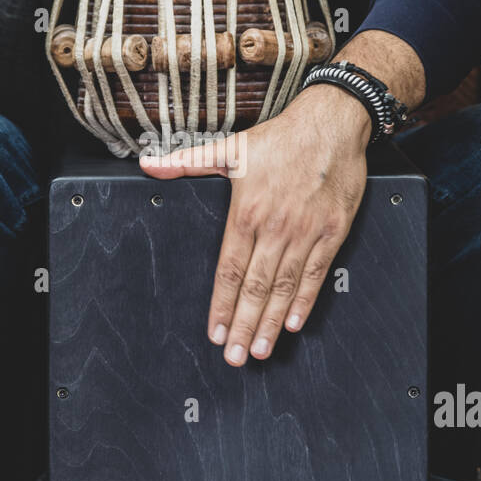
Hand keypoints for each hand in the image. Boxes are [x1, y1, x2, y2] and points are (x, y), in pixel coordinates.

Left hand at [138, 86, 370, 364]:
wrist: (332, 124)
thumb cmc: (281, 137)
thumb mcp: (230, 148)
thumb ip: (186, 161)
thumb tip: (148, 165)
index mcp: (246, 212)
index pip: (229, 270)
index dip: (222, 305)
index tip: (216, 333)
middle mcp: (275, 227)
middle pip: (255, 287)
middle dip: (244, 326)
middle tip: (236, 357)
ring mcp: (305, 232)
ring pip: (285, 286)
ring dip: (273, 322)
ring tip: (262, 349)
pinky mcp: (332, 232)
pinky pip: (317, 273)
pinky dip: (306, 300)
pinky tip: (295, 322)